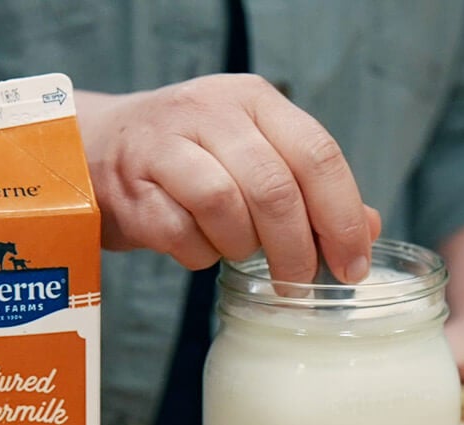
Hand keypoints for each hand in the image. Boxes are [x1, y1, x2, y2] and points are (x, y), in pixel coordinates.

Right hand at [76, 75, 380, 282]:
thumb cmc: (189, 160)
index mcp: (253, 100)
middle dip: (296, 249)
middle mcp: (210, 112)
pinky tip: (199, 250)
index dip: (342, 217)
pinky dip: (200, 254)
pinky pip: (180, 233)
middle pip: (274, 187)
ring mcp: (163, 146)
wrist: (93, 149)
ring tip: (239, 254)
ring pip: (226, 206)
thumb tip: (369, 231)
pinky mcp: (129, 187)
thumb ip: (309, 189)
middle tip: (298, 284)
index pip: (317, 154)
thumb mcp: (253, 155)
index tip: (353, 268)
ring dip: (241, 247)